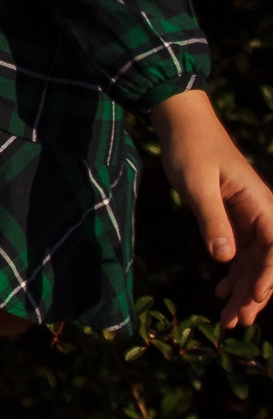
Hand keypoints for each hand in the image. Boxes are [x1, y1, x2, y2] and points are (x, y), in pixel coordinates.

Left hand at [152, 87, 272, 327]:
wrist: (181, 123)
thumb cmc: (191, 148)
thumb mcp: (197, 185)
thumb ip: (212, 220)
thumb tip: (225, 259)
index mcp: (262, 205)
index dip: (266, 279)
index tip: (254, 301)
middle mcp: (261, 214)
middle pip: (266, 262)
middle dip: (254, 295)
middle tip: (234, 322)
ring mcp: (249, 217)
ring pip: (253, 262)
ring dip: (243, 290)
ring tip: (228, 318)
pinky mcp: (233, 217)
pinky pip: (240, 252)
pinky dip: (233, 273)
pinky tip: (220, 291)